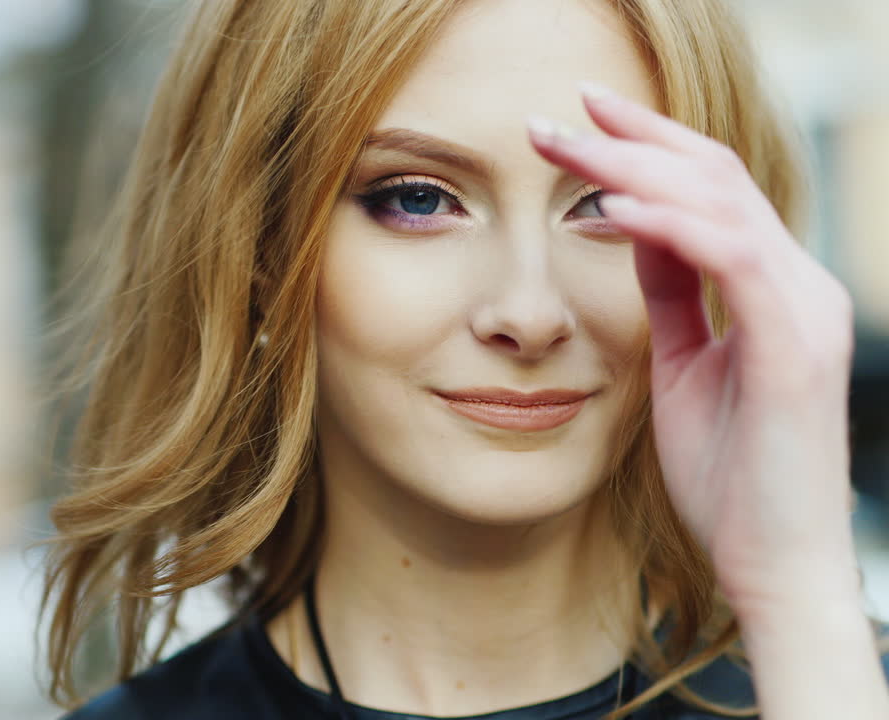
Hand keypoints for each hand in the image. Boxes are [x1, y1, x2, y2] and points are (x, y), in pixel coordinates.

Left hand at [526, 82, 859, 612]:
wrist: (773, 564)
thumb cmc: (729, 477)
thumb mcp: (684, 367)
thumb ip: (671, 296)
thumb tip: (633, 229)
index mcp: (775, 289)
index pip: (715, 190)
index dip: (649, 148)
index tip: (581, 124)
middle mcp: (800, 284)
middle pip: (716, 176)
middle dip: (632, 138)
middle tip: (556, 114)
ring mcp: (805, 310)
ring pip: (720, 201)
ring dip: (631, 167)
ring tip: (563, 148)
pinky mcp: (795, 346)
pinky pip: (728, 257)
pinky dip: (664, 224)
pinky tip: (605, 209)